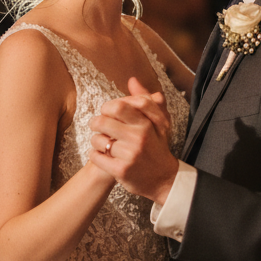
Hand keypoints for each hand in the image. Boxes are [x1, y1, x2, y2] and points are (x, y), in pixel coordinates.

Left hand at [90, 77, 178, 205]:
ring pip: (97, 139)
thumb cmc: (158, 147)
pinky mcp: (121, 170)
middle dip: (96, 122)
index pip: (120, 104)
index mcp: (147, 123)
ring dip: (97, 141)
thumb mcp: (158, 122)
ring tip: (105, 144)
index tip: (110, 112)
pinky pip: (96, 156)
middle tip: (99, 126)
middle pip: (103, 120)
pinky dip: (96, 155)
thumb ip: (145, 100)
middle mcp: (139, 137)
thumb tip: (132, 80)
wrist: (164, 179)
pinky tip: (104, 156)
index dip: (109, 107)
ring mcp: (129, 155)